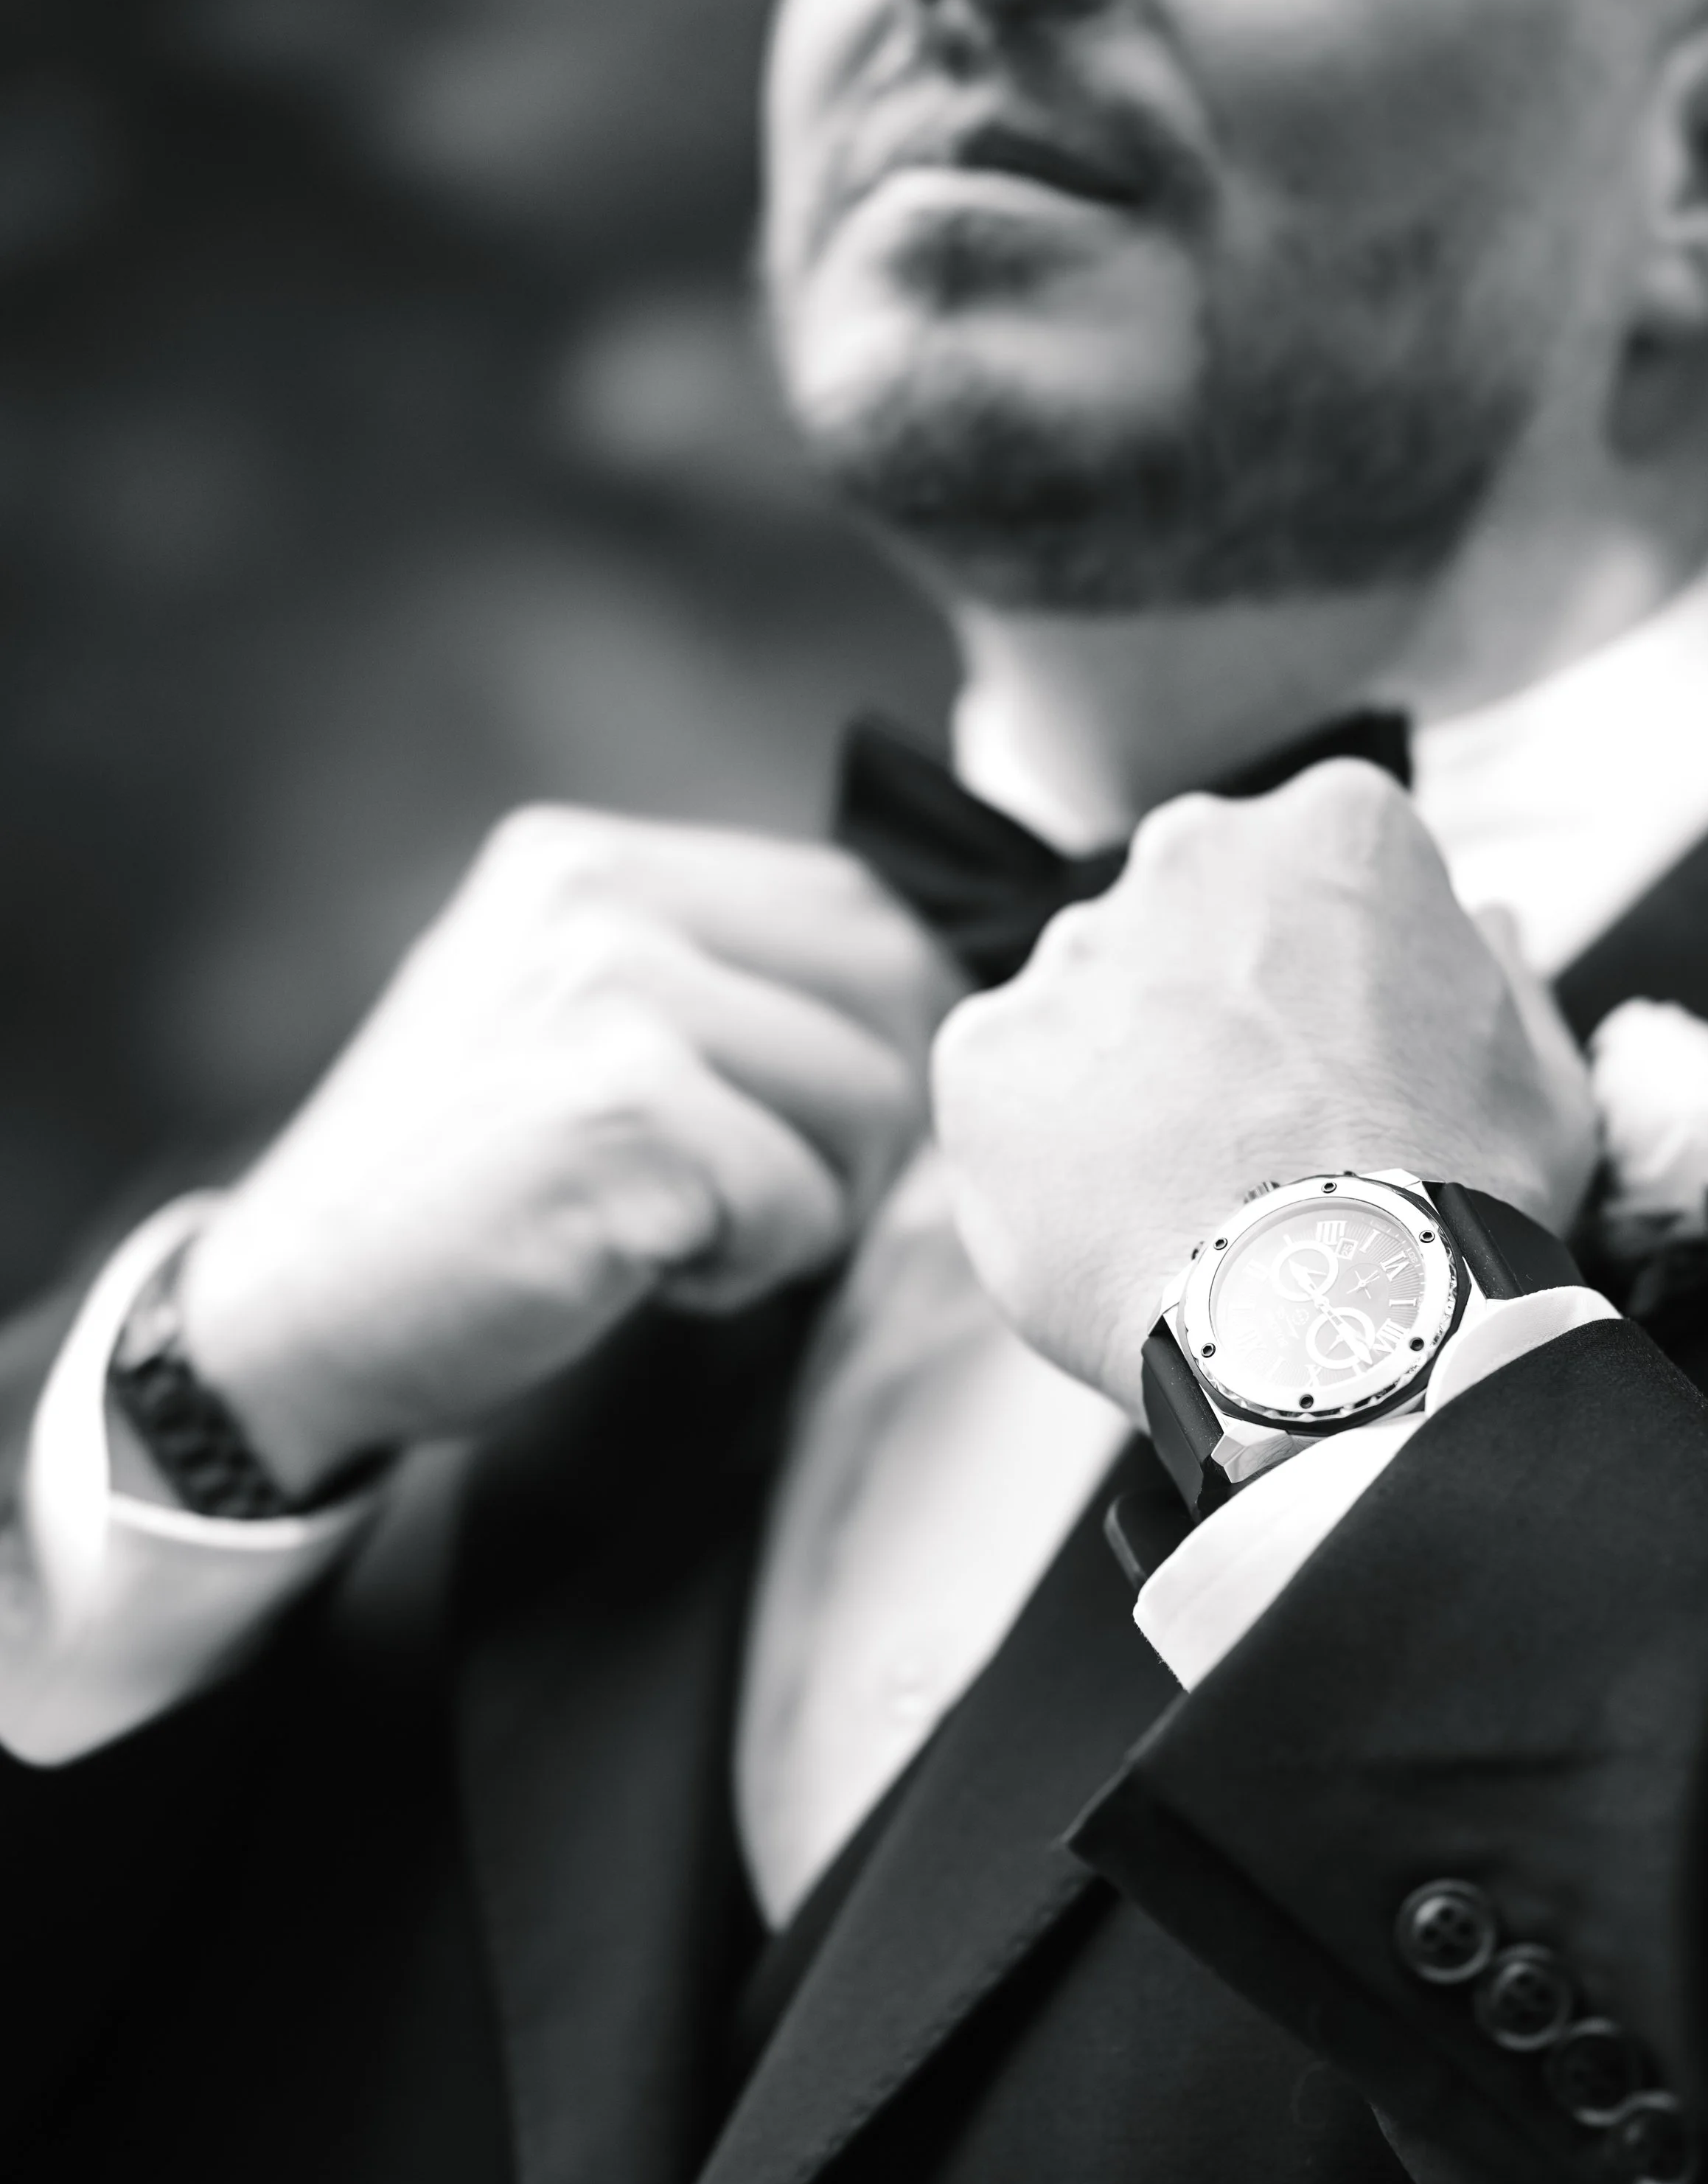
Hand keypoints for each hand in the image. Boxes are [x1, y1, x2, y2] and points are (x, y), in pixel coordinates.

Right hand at [181, 807, 961, 1497]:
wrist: (292, 1321)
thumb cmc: (464, 1201)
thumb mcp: (571, 1031)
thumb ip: (717, 984)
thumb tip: (940, 994)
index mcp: (590, 863)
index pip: (858, 903)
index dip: (881, 1034)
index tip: (803, 1128)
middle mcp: (598, 898)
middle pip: (893, 979)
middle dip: (863, 1120)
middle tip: (748, 1197)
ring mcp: (606, 992)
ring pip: (871, 1095)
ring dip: (808, 1204)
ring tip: (680, 1228)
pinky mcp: (621, 1109)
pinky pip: (805, 1199)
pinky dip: (751, 1267)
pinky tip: (643, 1268)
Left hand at [931, 763, 1596, 1416]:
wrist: (1331, 1321)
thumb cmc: (1458, 1204)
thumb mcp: (1543, 1080)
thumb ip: (1498, 975)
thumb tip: (1484, 918)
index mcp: (1334, 829)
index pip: (1315, 874)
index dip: (1329, 983)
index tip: (1341, 1067)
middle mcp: (1192, 852)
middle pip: (1190, 922)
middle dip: (1211, 1009)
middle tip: (1255, 1133)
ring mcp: (1075, 949)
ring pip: (1090, 1004)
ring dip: (1122, 1078)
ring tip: (1183, 1197)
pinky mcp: (983, 1050)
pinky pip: (1006, 1089)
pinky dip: (1043, 1149)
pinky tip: (1114, 1222)